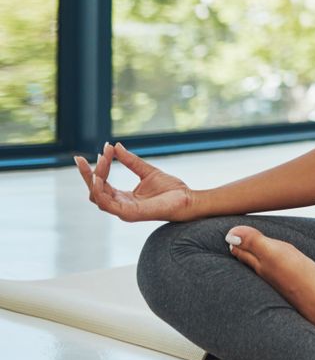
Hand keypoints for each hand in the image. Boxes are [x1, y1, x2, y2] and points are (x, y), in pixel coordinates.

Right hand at [73, 142, 197, 221]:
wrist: (188, 199)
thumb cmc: (171, 189)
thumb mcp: (148, 171)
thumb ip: (131, 161)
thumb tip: (115, 146)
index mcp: (123, 198)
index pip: (101, 185)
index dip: (98, 168)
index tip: (103, 149)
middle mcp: (120, 206)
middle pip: (94, 191)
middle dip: (87, 174)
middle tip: (80, 159)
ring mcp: (123, 211)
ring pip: (97, 196)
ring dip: (94, 179)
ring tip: (97, 162)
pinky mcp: (129, 213)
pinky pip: (106, 204)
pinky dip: (100, 190)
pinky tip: (99, 177)